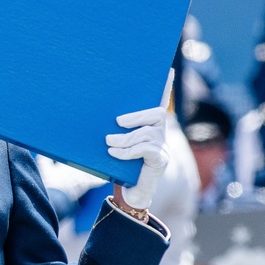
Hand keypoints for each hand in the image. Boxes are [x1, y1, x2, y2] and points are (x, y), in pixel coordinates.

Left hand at [106, 71, 172, 210]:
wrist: (129, 195)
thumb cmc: (119, 167)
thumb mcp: (114, 144)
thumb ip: (113, 131)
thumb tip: (95, 117)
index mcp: (149, 126)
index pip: (159, 103)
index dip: (165, 87)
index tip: (169, 69)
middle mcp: (160, 134)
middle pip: (156, 114)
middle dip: (135, 116)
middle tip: (117, 122)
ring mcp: (163, 147)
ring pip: (147, 133)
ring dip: (125, 138)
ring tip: (108, 144)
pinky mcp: (161, 160)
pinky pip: (146, 149)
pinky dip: (128, 151)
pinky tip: (115, 154)